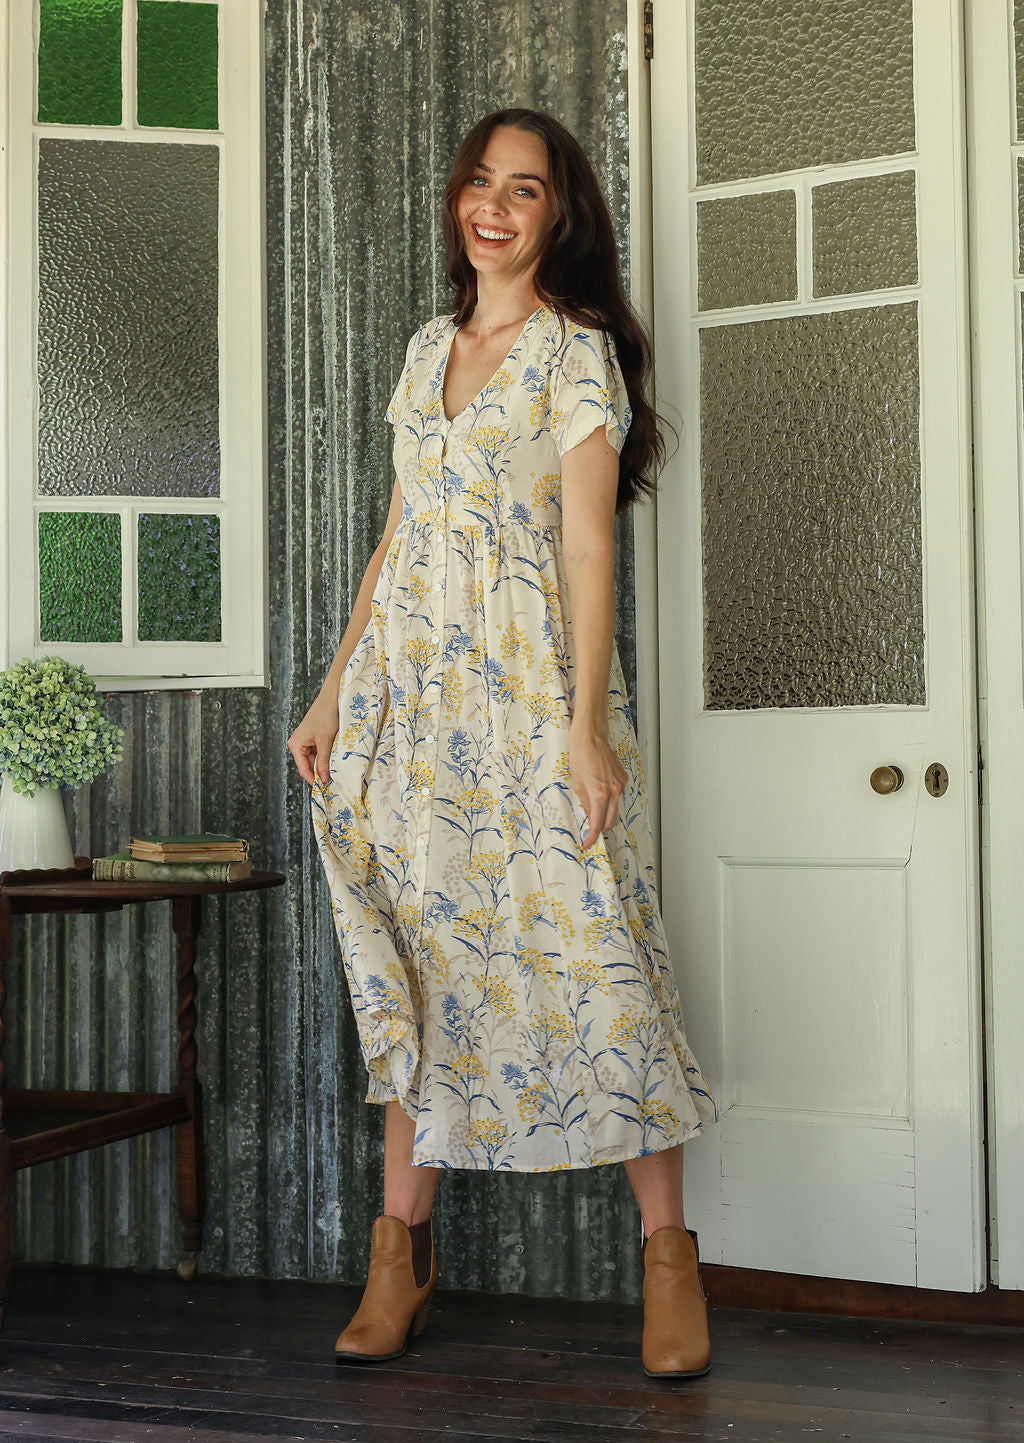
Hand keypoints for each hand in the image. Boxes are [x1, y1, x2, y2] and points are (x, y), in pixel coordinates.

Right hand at [287, 693, 339, 785]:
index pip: (304, 769)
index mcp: (296, 745)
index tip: (325, 788)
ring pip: (316, 759)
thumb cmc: (326, 715)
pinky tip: (334, 756)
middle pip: (309, 765)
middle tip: (333, 779)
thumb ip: (324, 761)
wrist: (332, 698)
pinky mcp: (314, 737)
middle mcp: (298, 743)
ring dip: (325, 763)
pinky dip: (327, 755)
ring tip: (335, 766)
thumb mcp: (325, 741)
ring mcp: (306, 740)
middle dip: (321, 771)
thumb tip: (324, 778)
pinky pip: (320, 752)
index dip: (314, 780)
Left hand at [569, 729, 626, 849]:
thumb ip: (585, 804)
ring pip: (615, 809)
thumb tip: (589, 817)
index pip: (597, 824)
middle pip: (610, 821)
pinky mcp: (623, 778)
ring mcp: (620, 784)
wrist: (591, 738)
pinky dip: (610, 800)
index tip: (588, 843)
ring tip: (594, 812)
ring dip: (606, 815)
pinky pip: (618, 796)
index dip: (592, 837)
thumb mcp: (577, 784)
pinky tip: (601, 794)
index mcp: (599, 794)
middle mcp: (613, 791)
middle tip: (590, 833)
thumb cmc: (580, 756)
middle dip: (601, 829)